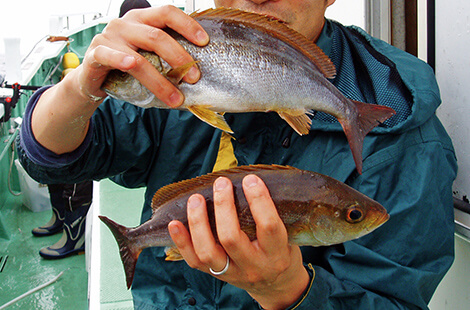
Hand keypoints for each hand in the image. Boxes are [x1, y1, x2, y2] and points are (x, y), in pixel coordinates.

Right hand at [31, 6, 208, 153]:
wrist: (92, 79)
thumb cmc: (125, 66)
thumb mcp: (147, 55)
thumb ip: (165, 56)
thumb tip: (197, 72)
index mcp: (141, 19)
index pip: (167, 13)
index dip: (187, 25)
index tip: (205, 41)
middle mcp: (124, 24)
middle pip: (157, 36)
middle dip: (179, 58)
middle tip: (194, 77)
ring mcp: (108, 38)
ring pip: (139, 58)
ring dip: (160, 81)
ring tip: (176, 98)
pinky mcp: (94, 54)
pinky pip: (108, 56)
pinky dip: (120, 60)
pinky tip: (130, 64)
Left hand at [168, 174, 309, 309]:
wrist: (277, 285)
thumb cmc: (282, 252)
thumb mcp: (288, 236)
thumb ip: (274, 215)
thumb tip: (252, 181)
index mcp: (277, 253)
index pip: (268, 226)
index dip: (259, 200)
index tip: (250, 180)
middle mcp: (254, 266)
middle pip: (231, 238)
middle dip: (224, 207)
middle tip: (221, 184)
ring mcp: (232, 273)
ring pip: (208, 251)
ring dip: (198, 222)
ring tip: (196, 199)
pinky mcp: (216, 276)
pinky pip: (194, 261)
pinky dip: (182, 242)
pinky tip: (175, 223)